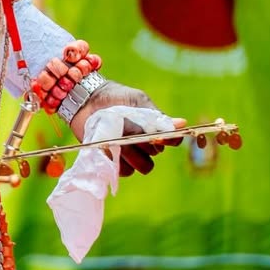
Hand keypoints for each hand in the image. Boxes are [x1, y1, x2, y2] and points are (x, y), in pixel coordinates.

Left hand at [70, 82, 186, 176]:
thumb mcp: (138, 101)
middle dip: (142, 145)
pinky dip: (117, 160)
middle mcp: (144, 144)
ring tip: (115, 139)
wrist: (88, 100)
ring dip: (130, 154)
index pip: (172, 141)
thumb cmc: (115, 97)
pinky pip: (124, 171)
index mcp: (154, 129)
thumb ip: (156, 116)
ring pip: (141, 166)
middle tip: (128, 132)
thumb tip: (182, 123)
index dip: (169, 140)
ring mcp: (129, 155)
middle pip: (154, 156)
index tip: (159, 135)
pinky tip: (107, 147)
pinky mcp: (113, 162)